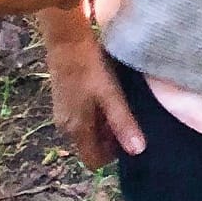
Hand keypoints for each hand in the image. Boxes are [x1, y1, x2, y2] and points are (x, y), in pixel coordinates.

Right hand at [42, 17, 144, 167]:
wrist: (67, 39)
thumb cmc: (90, 67)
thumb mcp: (111, 95)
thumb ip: (123, 123)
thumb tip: (138, 151)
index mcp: (76, 129)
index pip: (93, 161)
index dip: (112, 155)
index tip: (129, 138)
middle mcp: (66, 126)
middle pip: (91, 145)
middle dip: (110, 138)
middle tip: (130, 119)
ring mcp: (63, 112)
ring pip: (88, 129)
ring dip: (105, 123)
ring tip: (123, 105)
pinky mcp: (65, 98)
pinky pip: (83, 116)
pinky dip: (97, 112)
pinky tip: (110, 94)